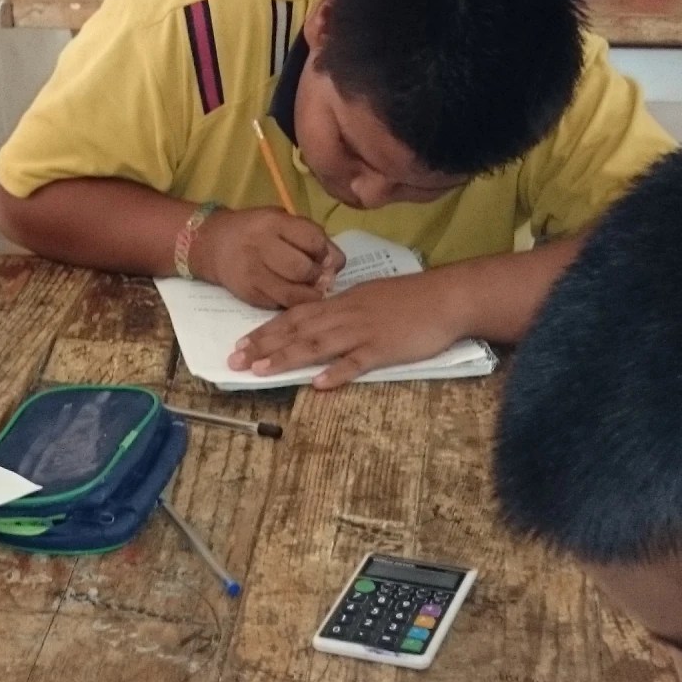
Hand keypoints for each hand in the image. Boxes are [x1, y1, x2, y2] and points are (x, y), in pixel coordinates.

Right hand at [190, 207, 343, 308]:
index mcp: (274, 223)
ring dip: (309, 296)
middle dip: (319, 277)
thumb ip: (311, 237)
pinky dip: (293, 304)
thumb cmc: (257, 231)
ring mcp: (253, 273)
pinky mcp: (249, 294)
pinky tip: (293, 295)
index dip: (327, 253)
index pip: (313, 240)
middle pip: (303, 269)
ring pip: (293, 294)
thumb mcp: (283, 222)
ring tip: (312, 290)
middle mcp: (261, 246)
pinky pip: (280, 305)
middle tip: (320, 278)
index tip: (327, 258)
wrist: (214, 244)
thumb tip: (337, 264)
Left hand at [229, 273, 468, 388]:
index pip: (295, 315)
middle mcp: (345, 314)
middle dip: (264, 346)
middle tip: (235, 361)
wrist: (446, 297)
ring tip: (261, 371)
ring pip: (318, 344)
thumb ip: (344, 310)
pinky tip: (318, 385)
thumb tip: (320, 322)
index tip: (241, 344)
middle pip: (297, 330)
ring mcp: (363, 332)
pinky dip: (336, 373)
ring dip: (287, 358)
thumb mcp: (369, 297)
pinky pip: (356, 362)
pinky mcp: (383, 348)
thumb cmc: (410, 298)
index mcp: (341, 302)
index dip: (266, 330)